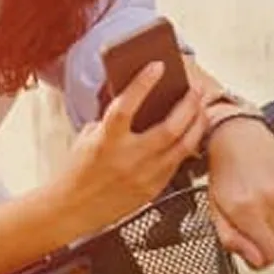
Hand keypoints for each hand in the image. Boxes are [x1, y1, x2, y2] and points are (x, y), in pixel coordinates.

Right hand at [58, 62, 208, 236]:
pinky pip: (178, 163)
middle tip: (195, 88)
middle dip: (188, 104)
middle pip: (170, 127)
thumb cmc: (78, 169)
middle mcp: (128, 158)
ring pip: (183, 146)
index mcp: (107, 140)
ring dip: (196, 123)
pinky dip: (187, 145)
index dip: (142, 83)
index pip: (126, 106)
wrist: (73, 208)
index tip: (157, 65)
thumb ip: (112, 120)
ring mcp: (144, 175)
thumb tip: (136, 101)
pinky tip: (191, 133)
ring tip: (200, 108)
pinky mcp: (153, 189)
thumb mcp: (89, 137)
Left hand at [206, 118, 273, 268]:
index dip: (259, 255)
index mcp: (246, 207)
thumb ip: (232, 239)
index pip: (269, 256)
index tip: (251, 244)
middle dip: (266, 234)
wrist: (238, 136)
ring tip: (263, 196)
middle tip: (252, 212)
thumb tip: (258, 261)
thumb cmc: (225, 172)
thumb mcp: (215, 208)